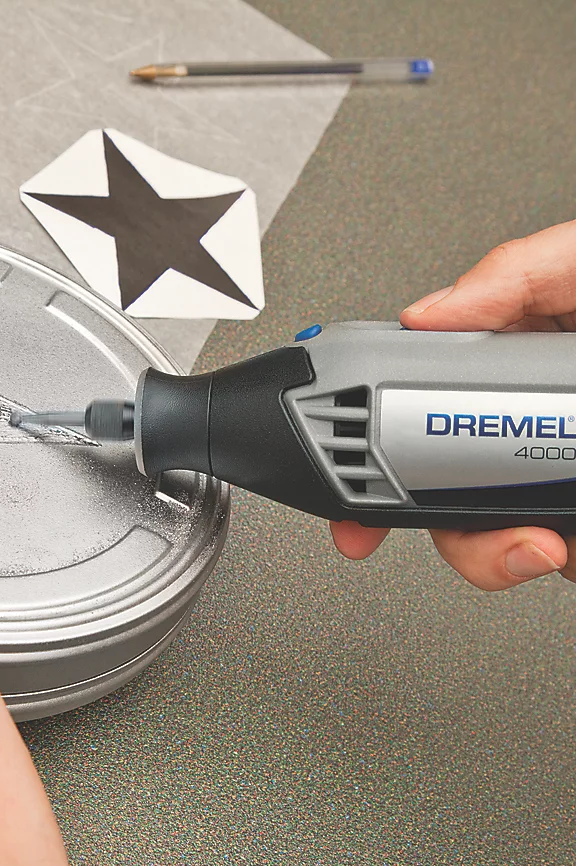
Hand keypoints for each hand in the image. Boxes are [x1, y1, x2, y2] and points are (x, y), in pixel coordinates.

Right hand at [331, 219, 575, 589]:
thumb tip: (433, 311)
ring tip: (537, 540)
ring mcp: (553, 475)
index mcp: (523, 354)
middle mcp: (527, 419)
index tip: (341, 461)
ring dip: (484, 551)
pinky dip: (524, 561)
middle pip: (429, 476)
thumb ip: (525, 274)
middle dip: (406, 513)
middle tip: (386, 525)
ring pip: (476, 531)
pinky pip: (532, 555)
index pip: (421, 386)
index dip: (365, 423)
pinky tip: (555, 547)